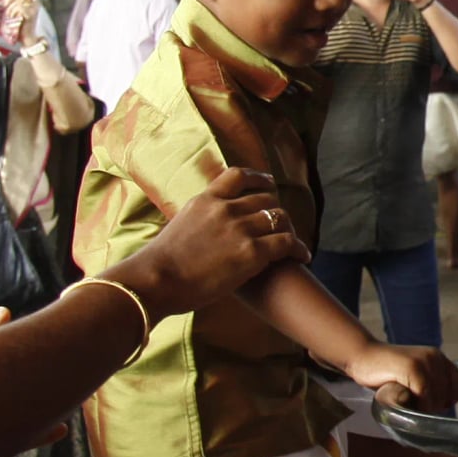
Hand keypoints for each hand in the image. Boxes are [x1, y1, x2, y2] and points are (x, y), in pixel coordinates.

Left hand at [0, 0, 43, 52]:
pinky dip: (14, 14)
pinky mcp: (32, 15)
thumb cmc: (19, 23)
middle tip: (4, 3)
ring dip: (11, 9)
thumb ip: (13, 0)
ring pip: (18, 2)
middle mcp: (34, 2)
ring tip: (9, 16)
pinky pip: (20, 9)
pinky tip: (13, 19)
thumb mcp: (15, 9)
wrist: (27, 38)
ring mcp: (34, 8)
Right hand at [126, 171, 304, 314]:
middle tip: (281, 226)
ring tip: (293, 243)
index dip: (258, 178)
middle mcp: (225, 208)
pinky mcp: (251, 251)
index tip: (268, 184)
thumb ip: (196, 223)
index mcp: (204, 200)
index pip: (238, 175)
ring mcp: (239, 228)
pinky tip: (302, 256)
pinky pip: (286, 243)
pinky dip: (298, 248)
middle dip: (275, 211)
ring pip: (279, 218)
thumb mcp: (177, 229)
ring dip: (289, 229)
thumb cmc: (158, 266)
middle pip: (265, 198)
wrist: (155, 281)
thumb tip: (199, 234)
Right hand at [347, 343, 457, 411]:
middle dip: (434, 405)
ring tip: (409, 403)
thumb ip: (430, 383)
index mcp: (438, 357)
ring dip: (425, 407)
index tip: (433, 406)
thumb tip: (445, 404)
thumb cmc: (386, 372)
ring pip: (438, 395)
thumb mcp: (415, 375)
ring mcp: (424, 360)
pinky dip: (419, 404)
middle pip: (448, 392)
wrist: (362, 357)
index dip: (448, 399)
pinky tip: (407, 402)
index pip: (457, 383)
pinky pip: (425, 394)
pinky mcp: (412, 367)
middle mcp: (434, 356)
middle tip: (416, 406)